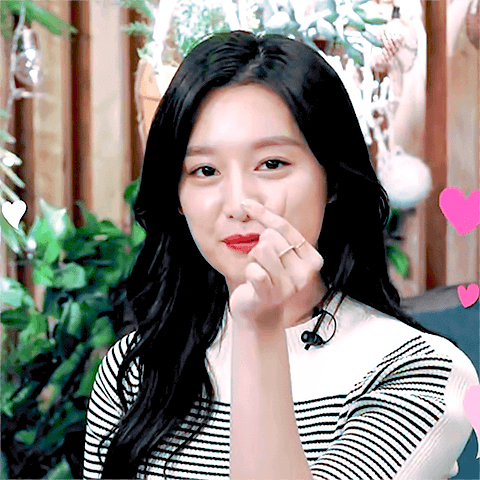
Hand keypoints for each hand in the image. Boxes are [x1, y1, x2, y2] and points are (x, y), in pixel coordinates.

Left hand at [228, 199, 323, 331]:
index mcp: (311, 258)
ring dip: (254, 260)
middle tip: (262, 264)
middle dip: (259, 246)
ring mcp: (289, 286)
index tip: (246, 203)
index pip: (284, 226)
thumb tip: (262, 198)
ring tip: (259, 272)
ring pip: (261, 250)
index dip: (263, 213)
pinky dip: (249, 272)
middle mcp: (305, 272)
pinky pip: (254, 271)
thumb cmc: (267, 279)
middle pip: (270, 237)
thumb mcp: (276, 252)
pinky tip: (254, 282)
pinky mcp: (271, 295)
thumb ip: (274, 227)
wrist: (259, 314)